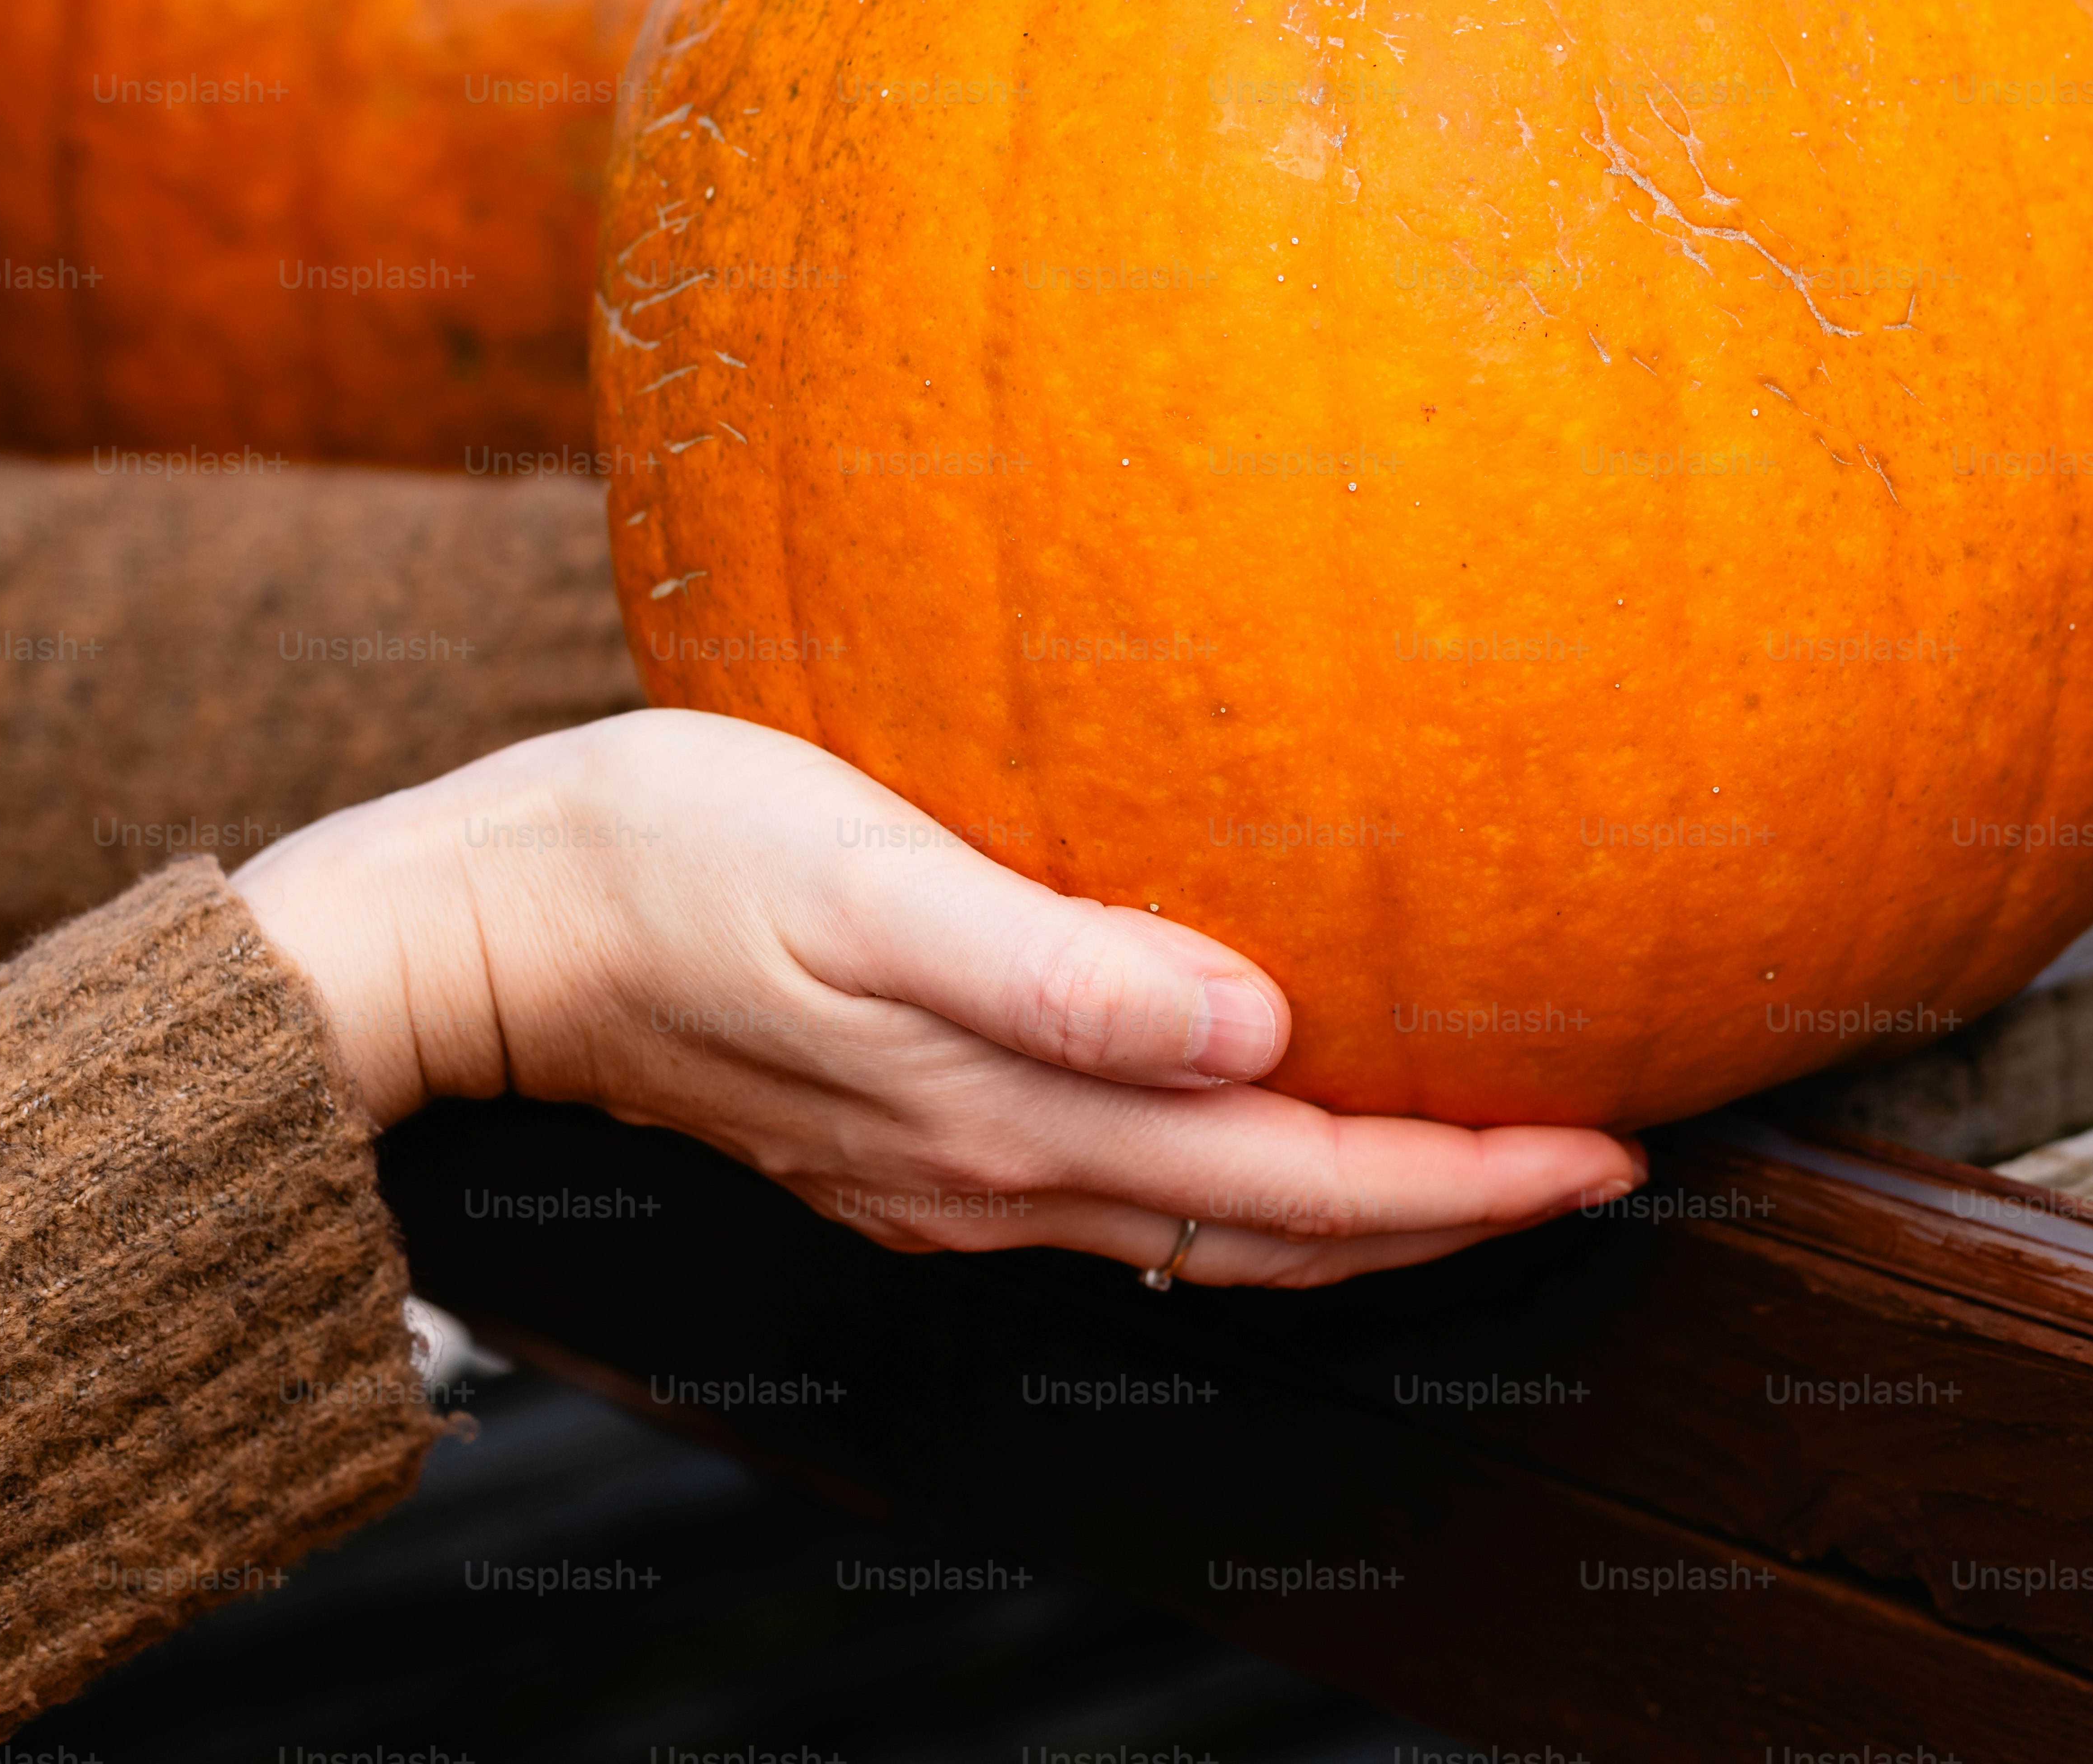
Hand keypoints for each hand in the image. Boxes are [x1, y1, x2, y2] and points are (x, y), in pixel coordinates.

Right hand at [232, 710, 1644, 1285]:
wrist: (485, 921)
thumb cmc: (665, 858)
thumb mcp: (866, 885)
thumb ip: (1061, 973)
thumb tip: (1261, 1028)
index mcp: (1016, 1121)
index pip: (1303, 1184)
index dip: (1465, 1183)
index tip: (1607, 1155)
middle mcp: (1002, 1177)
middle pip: (1281, 1233)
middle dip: (1447, 1214)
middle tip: (1591, 1167)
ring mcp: (952, 1176)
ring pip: (1211, 1230)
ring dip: (1353, 1214)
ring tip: (1472, 1161)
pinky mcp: (909, 1140)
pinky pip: (1129, 1195)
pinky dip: (1239, 1184)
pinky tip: (1267, 1123)